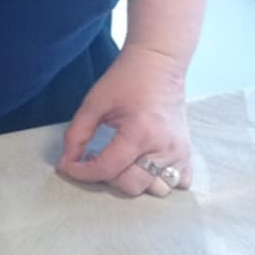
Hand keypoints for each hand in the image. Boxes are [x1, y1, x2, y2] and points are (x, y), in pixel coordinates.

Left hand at [57, 45, 192, 197]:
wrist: (158, 65)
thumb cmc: (125, 80)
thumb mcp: (94, 103)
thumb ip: (77, 134)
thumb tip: (67, 161)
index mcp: (139, 133)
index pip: (108, 169)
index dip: (82, 172)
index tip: (67, 167)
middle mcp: (164, 148)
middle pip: (131, 186)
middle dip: (107, 177)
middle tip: (95, 158)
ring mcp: (180, 153)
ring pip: (154, 189)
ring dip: (133, 180)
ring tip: (121, 160)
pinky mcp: (187, 153)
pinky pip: (177, 182)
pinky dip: (159, 179)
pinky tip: (144, 162)